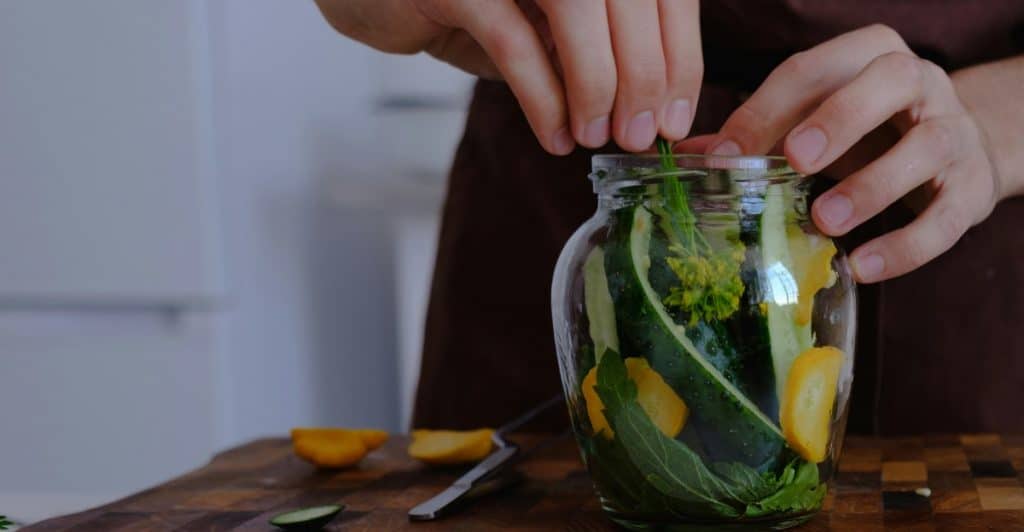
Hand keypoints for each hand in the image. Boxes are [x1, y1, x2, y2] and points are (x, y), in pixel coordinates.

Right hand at [315, 0, 702, 153]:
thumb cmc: (470, 5)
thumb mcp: (546, 24)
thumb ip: (597, 51)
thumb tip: (649, 110)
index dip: (679, 55)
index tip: (676, 117)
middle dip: (645, 77)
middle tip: (641, 136)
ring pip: (576, 13)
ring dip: (598, 86)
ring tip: (597, 138)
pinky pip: (514, 43)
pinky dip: (542, 98)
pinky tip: (555, 137)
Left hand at [680, 24, 1001, 283]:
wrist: (953, 155)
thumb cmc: (867, 135)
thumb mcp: (814, 124)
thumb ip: (759, 136)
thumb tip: (689, 158)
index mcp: (868, 56)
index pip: (814, 69)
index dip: (767, 110)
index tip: (726, 156)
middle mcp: (921, 82)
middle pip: (890, 81)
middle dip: (840, 119)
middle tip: (795, 159)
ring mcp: (954, 132)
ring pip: (927, 148)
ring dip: (873, 186)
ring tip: (825, 221)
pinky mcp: (974, 187)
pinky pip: (947, 216)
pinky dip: (905, 246)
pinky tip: (863, 266)